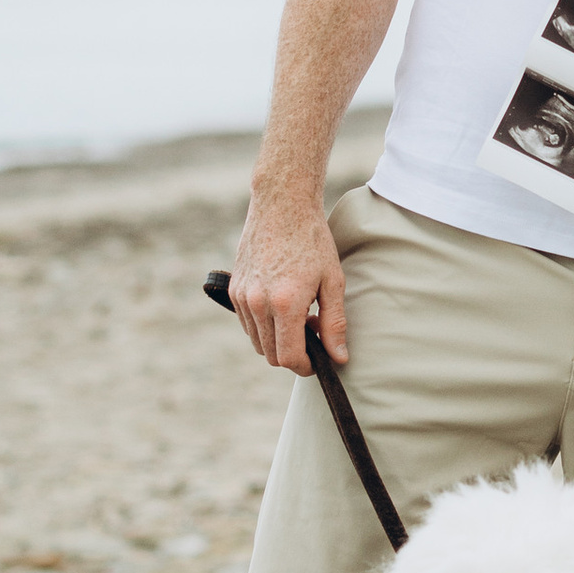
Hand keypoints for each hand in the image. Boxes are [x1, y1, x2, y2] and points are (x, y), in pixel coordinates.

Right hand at [226, 191, 346, 373]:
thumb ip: (335, 323)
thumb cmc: (312, 240)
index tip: (319, 360)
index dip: (306, 367)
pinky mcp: (234, 289)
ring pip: (258, 342)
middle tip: (313, 331)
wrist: (282, 205)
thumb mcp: (333, 281)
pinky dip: (264, 325)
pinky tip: (282, 303)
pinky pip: (248, 324)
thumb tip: (339, 357)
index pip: (290, 358)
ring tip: (300, 315)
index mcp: (285, 304)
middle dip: (293, 354)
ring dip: (278, 340)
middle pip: (271, 356)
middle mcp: (257, 304)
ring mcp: (242, 297)